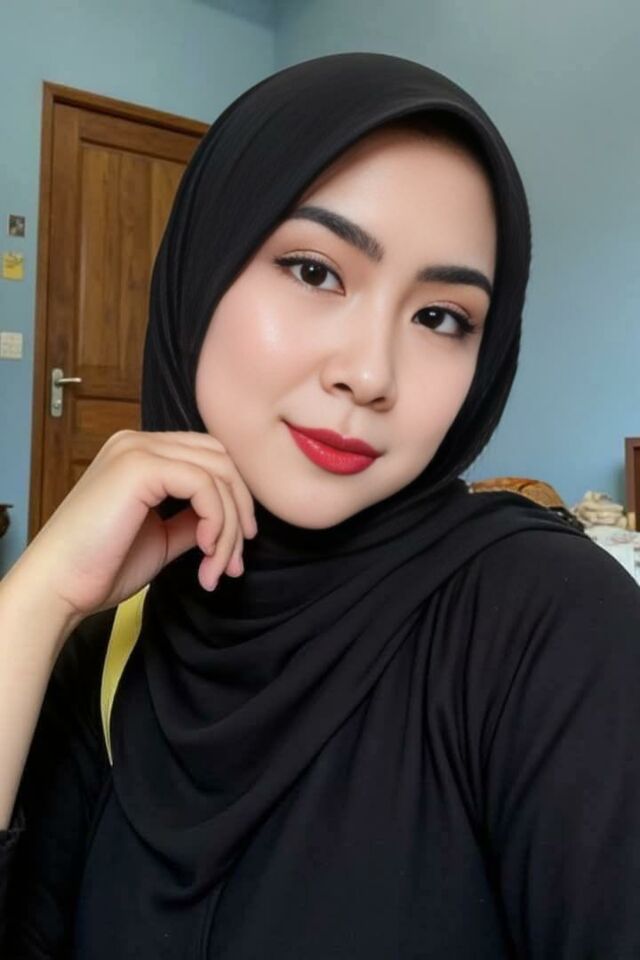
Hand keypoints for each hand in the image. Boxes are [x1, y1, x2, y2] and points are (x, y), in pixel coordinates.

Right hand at [21, 430, 256, 623]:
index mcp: (140, 454)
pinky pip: (205, 485)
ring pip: (219, 473)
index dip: (234, 501)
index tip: (236, 550)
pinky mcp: (139, 467)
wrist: (58, 587)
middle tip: (235, 562)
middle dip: (239, 512)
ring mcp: (137, 450)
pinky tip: (204, 552)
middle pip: (222, 459)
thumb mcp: (162, 536)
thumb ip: (193, 519)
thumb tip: (229, 521)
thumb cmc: (100, 568)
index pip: (209, 458)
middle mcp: (138, 442)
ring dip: (229, 527)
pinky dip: (216, 521)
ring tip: (217, 568)